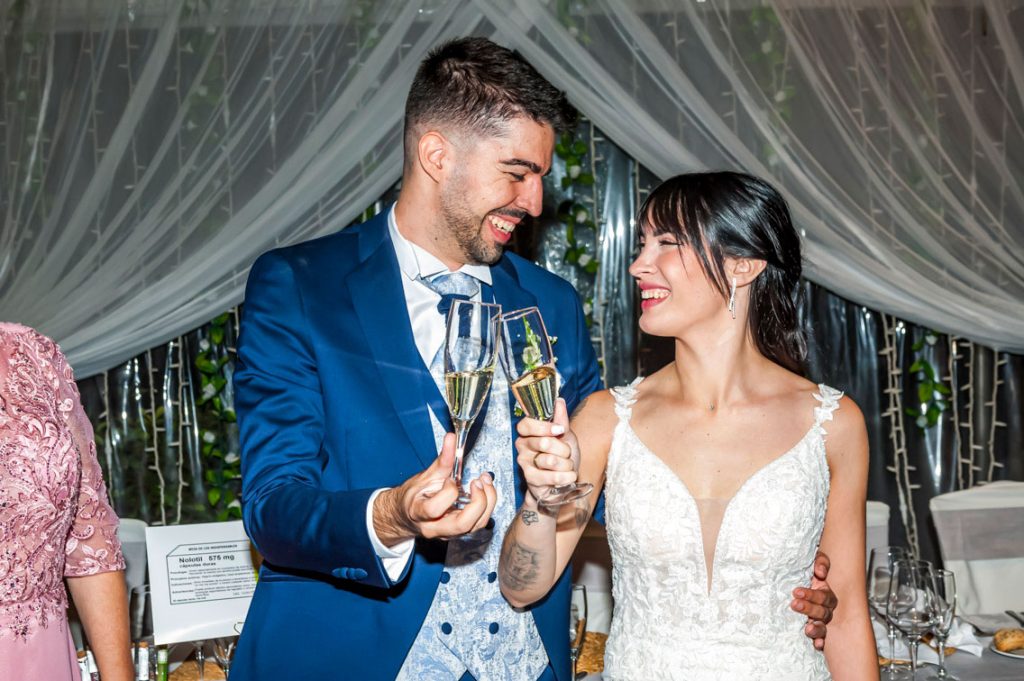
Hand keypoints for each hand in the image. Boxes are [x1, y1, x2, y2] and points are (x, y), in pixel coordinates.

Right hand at [374, 433, 497, 542]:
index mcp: (419, 513)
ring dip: (487, 502)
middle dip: (478, 501)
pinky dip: (487, 505)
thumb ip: (441, 460)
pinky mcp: (460, 532)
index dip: (448, 492)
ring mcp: (449, 533)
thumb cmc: (414, 497)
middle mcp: (435, 528)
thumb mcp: (424, 477)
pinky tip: (484, 490)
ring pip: (476, 526)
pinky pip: (479, 523)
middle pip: (462, 524)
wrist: (408, 516)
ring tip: (485, 482)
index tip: (451, 479)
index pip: (434, 509)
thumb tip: (451, 439)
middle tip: (478, 482)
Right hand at [514, 398, 579, 501]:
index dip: (544, 427)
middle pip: (544, 442)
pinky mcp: (530, 479)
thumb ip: (561, 420)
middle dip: (563, 449)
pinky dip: (567, 476)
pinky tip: (568, 476)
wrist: (562, 483)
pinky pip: (553, 476)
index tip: (560, 430)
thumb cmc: (561, 457)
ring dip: (566, 464)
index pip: (526, 425)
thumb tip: (559, 401)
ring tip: (566, 466)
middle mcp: (522, 446)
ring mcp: (525, 463)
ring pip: (550, 460)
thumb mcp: (565, 437)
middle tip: (566, 454)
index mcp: (528, 432)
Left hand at [792, 550, 835, 648]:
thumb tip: (820, 572)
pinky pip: (820, 639)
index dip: (812, 595)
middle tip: (794, 604)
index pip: (823, 597)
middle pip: (823, 612)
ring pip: (823, 627)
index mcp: (825, 594)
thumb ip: (820, 562)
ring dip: (817, 629)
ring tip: (808, 629)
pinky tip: (817, 645)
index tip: (796, 591)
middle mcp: (824, 609)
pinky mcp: (813, 631)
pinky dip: (820, 642)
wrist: (793, 580)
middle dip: (809, 609)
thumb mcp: (813, 563)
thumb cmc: (806, 572)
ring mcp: (819, 621)